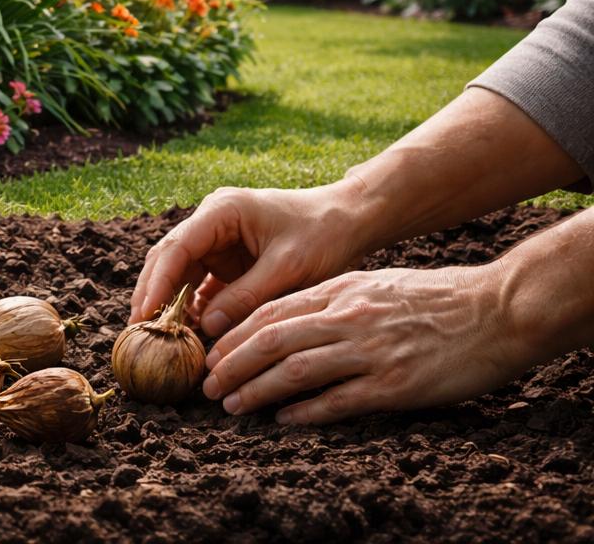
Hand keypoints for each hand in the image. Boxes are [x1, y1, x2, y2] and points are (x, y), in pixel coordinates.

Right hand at [130, 181, 374, 335]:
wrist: (349, 221)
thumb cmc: (323, 234)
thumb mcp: (287, 268)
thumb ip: (245, 296)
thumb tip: (205, 327)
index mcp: (222, 211)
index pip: (177, 247)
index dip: (157, 282)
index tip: (145, 314)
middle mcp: (211, 222)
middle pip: (168, 259)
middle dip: (152, 293)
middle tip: (137, 330)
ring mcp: (217, 240)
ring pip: (180, 273)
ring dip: (169, 303)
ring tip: (156, 337)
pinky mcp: (227, 259)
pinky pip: (201, 285)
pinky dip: (193, 308)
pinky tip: (187, 333)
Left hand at [200, 264, 525, 423]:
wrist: (497, 309)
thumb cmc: (437, 297)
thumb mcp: (376, 283)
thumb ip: (333, 299)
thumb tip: (290, 319)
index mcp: (340, 290)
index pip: (270, 311)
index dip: (234, 333)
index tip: (210, 351)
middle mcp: (348, 317)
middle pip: (271, 340)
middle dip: (231, 363)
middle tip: (208, 384)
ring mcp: (370, 350)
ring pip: (295, 370)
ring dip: (256, 390)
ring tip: (232, 405)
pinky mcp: (395, 383)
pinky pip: (339, 400)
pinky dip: (306, 411)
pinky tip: (283, 420)